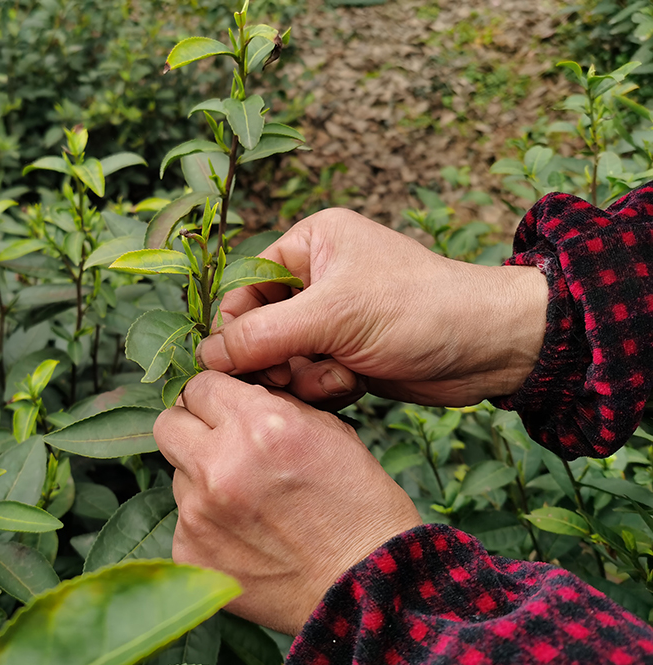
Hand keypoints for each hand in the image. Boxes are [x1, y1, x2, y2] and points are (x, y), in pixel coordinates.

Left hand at [154, 371, 421, 634]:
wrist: (367, 589)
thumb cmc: (360, 507)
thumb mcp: (330, 432)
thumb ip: (273, 406)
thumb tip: (235, 394)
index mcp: (258, 425)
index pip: (199, 385)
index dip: (213, 396)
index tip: (222, 409)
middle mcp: (219, 465)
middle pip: (168, 424)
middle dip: (190, 429)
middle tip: (218, 447)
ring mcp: (198, 513)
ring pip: (177, 476)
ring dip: (202, 481)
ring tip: (248, 504)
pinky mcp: (189, 553)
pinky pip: (184, 523)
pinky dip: (207, 526)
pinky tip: (245, 538)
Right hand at [197, 208, 548, 406]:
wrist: (491, 349)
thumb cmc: (420, 310)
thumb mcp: (334, 315)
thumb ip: (262, 334)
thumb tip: (205, 354)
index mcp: (310, 244)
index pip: (243, 286)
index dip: (235, 327)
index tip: (235, 363)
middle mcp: (316, 277)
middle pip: (258, 328)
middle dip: (276, 358)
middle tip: (295, 374)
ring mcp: (331, 319)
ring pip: (281, 359)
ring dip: (303, 377)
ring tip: (339, 375)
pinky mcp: (345, 354)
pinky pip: (307, 377)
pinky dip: (323, 388)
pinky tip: (354, 384)